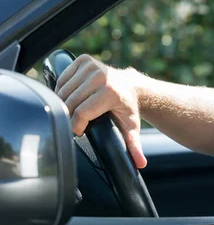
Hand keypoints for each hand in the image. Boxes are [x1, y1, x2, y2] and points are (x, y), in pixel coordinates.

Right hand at [54, 54, 146, 168]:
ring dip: (64, 103)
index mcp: (109, 92)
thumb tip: (140, 164)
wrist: (132, 85)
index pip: (80, 113)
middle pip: (70, 102)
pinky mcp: (83, 60)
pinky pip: (62, 78)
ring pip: (63, 91)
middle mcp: (101, 76)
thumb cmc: (128, 107)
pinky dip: (63, 89)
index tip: (80, 131)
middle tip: (77, 121)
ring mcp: (91, 66)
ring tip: (76, 110)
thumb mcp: (131, 127)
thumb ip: (134, 146)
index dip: (76, 126)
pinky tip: (74, 95)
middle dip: (69, 116)